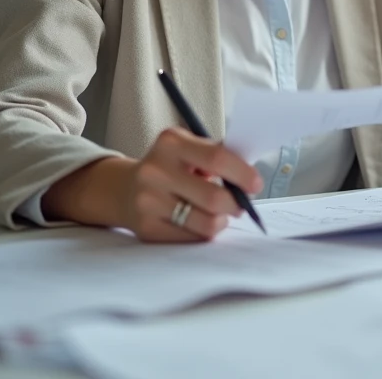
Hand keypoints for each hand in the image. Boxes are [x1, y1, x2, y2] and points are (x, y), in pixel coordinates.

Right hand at [119, 128, 262, 241]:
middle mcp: (155, 171)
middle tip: (240, 205)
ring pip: (206, 223)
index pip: (217, 158)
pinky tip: (198, 221)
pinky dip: (202, 232)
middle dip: (235, 204)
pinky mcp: (146, 228)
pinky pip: (191, 238)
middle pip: (213, 197)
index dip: (242, 174)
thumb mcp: (188, 149)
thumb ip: (218, 156)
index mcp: (171, 143)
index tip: (256, 184)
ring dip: (221, 221)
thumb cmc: (171, 167)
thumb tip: (250, 177)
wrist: (125, 188)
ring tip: (218, 214)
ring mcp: (148, 201)